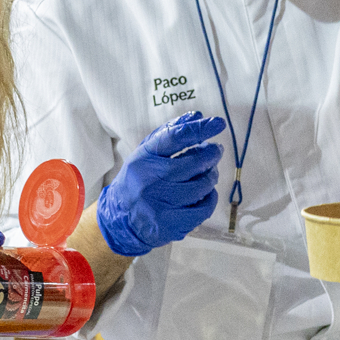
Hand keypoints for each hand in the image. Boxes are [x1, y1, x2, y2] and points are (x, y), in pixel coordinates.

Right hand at [96, 113, 226, 257]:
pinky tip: (205, 194)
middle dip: (211, 154)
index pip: (175, 137)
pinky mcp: (170, 224)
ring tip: (208, 173)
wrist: (121, 219)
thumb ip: (169, 133)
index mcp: (144, 158)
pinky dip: (210, 198)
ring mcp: (160, 204)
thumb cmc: (139, 180)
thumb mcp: (146, 153)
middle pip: (194, 162)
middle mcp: (150, 180)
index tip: (218, 123)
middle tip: (215, 150)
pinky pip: (204, 208)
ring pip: (202, 186)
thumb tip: (196, 115)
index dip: (199, 128)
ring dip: (211, 177)